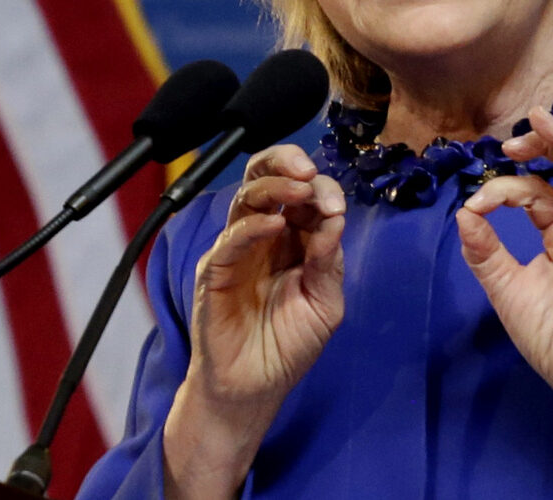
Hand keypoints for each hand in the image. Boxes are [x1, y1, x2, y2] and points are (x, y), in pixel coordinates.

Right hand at [164, 144, 345, 498]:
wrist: (253, 389)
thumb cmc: (287, 347)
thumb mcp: (324, 304)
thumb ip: (329, 262)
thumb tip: (335, 219)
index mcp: (291, 239)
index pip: (302, 195)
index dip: (321, 189)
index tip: (337, 204)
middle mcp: (262, 236)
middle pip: (265, 179)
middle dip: (286, 163)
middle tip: (309, 170)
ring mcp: (236, 251)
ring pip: (246, 199)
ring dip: (274, 187)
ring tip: (299, 189)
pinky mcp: (215, 272)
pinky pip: (229, 240)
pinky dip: (251, 227)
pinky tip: (274, 225)